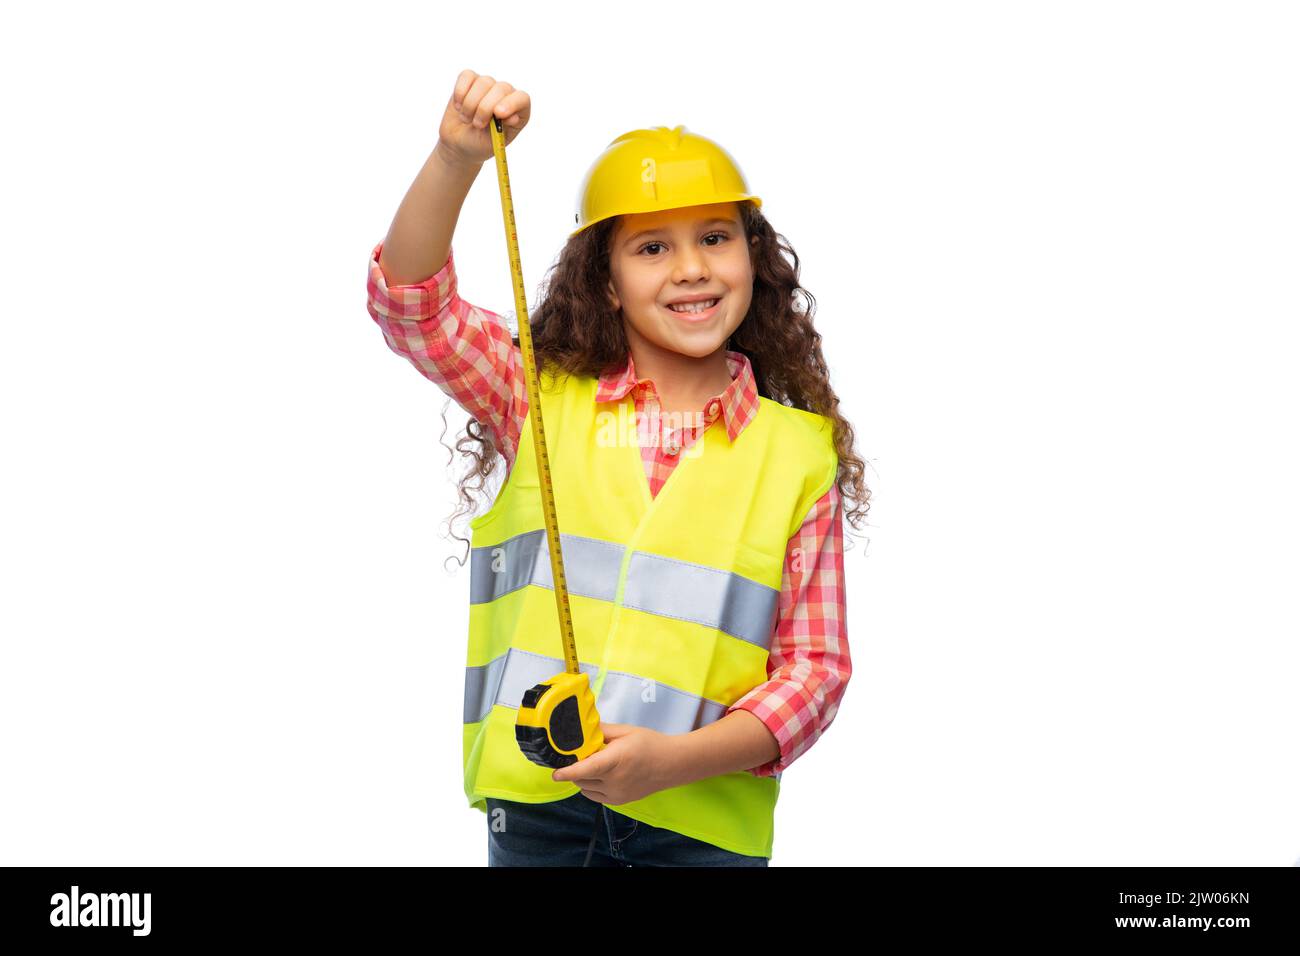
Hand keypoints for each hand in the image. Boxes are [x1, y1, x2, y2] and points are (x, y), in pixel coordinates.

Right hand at [437, 69, 530, 167]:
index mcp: (518, 111)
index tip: (498, 113)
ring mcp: (489, 85)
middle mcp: (506, 95)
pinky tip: (459, 106)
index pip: (522, 99)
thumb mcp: (493, 142)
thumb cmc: (480, 143)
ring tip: (466, 119)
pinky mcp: (470, 80)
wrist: (459, 141)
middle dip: (485, 108)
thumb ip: (503, 129)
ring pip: (483, 82)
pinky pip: (467, 76)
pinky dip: (460, 92)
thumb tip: (513, 117)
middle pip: (501, 88)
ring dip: (470, 104)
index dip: (511, 103)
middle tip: (477, 125)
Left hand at [551, 722, 680, 805]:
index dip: (567, 772)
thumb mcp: (626, 731)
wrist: (672, 764)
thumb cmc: (650, 744)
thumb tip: (581, 729)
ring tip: (594, 763)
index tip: (554, 772)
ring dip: (582, 777)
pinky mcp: (619, 802)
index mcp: (616, 760)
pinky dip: (591, 786)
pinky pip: (594, 796)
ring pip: (585, 788)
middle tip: (581, 754)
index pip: (585, 769)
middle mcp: (615, 780)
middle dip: (575, 767)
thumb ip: (602, 731)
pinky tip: (600, 774)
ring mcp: (617, 794)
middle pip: (581, 778)